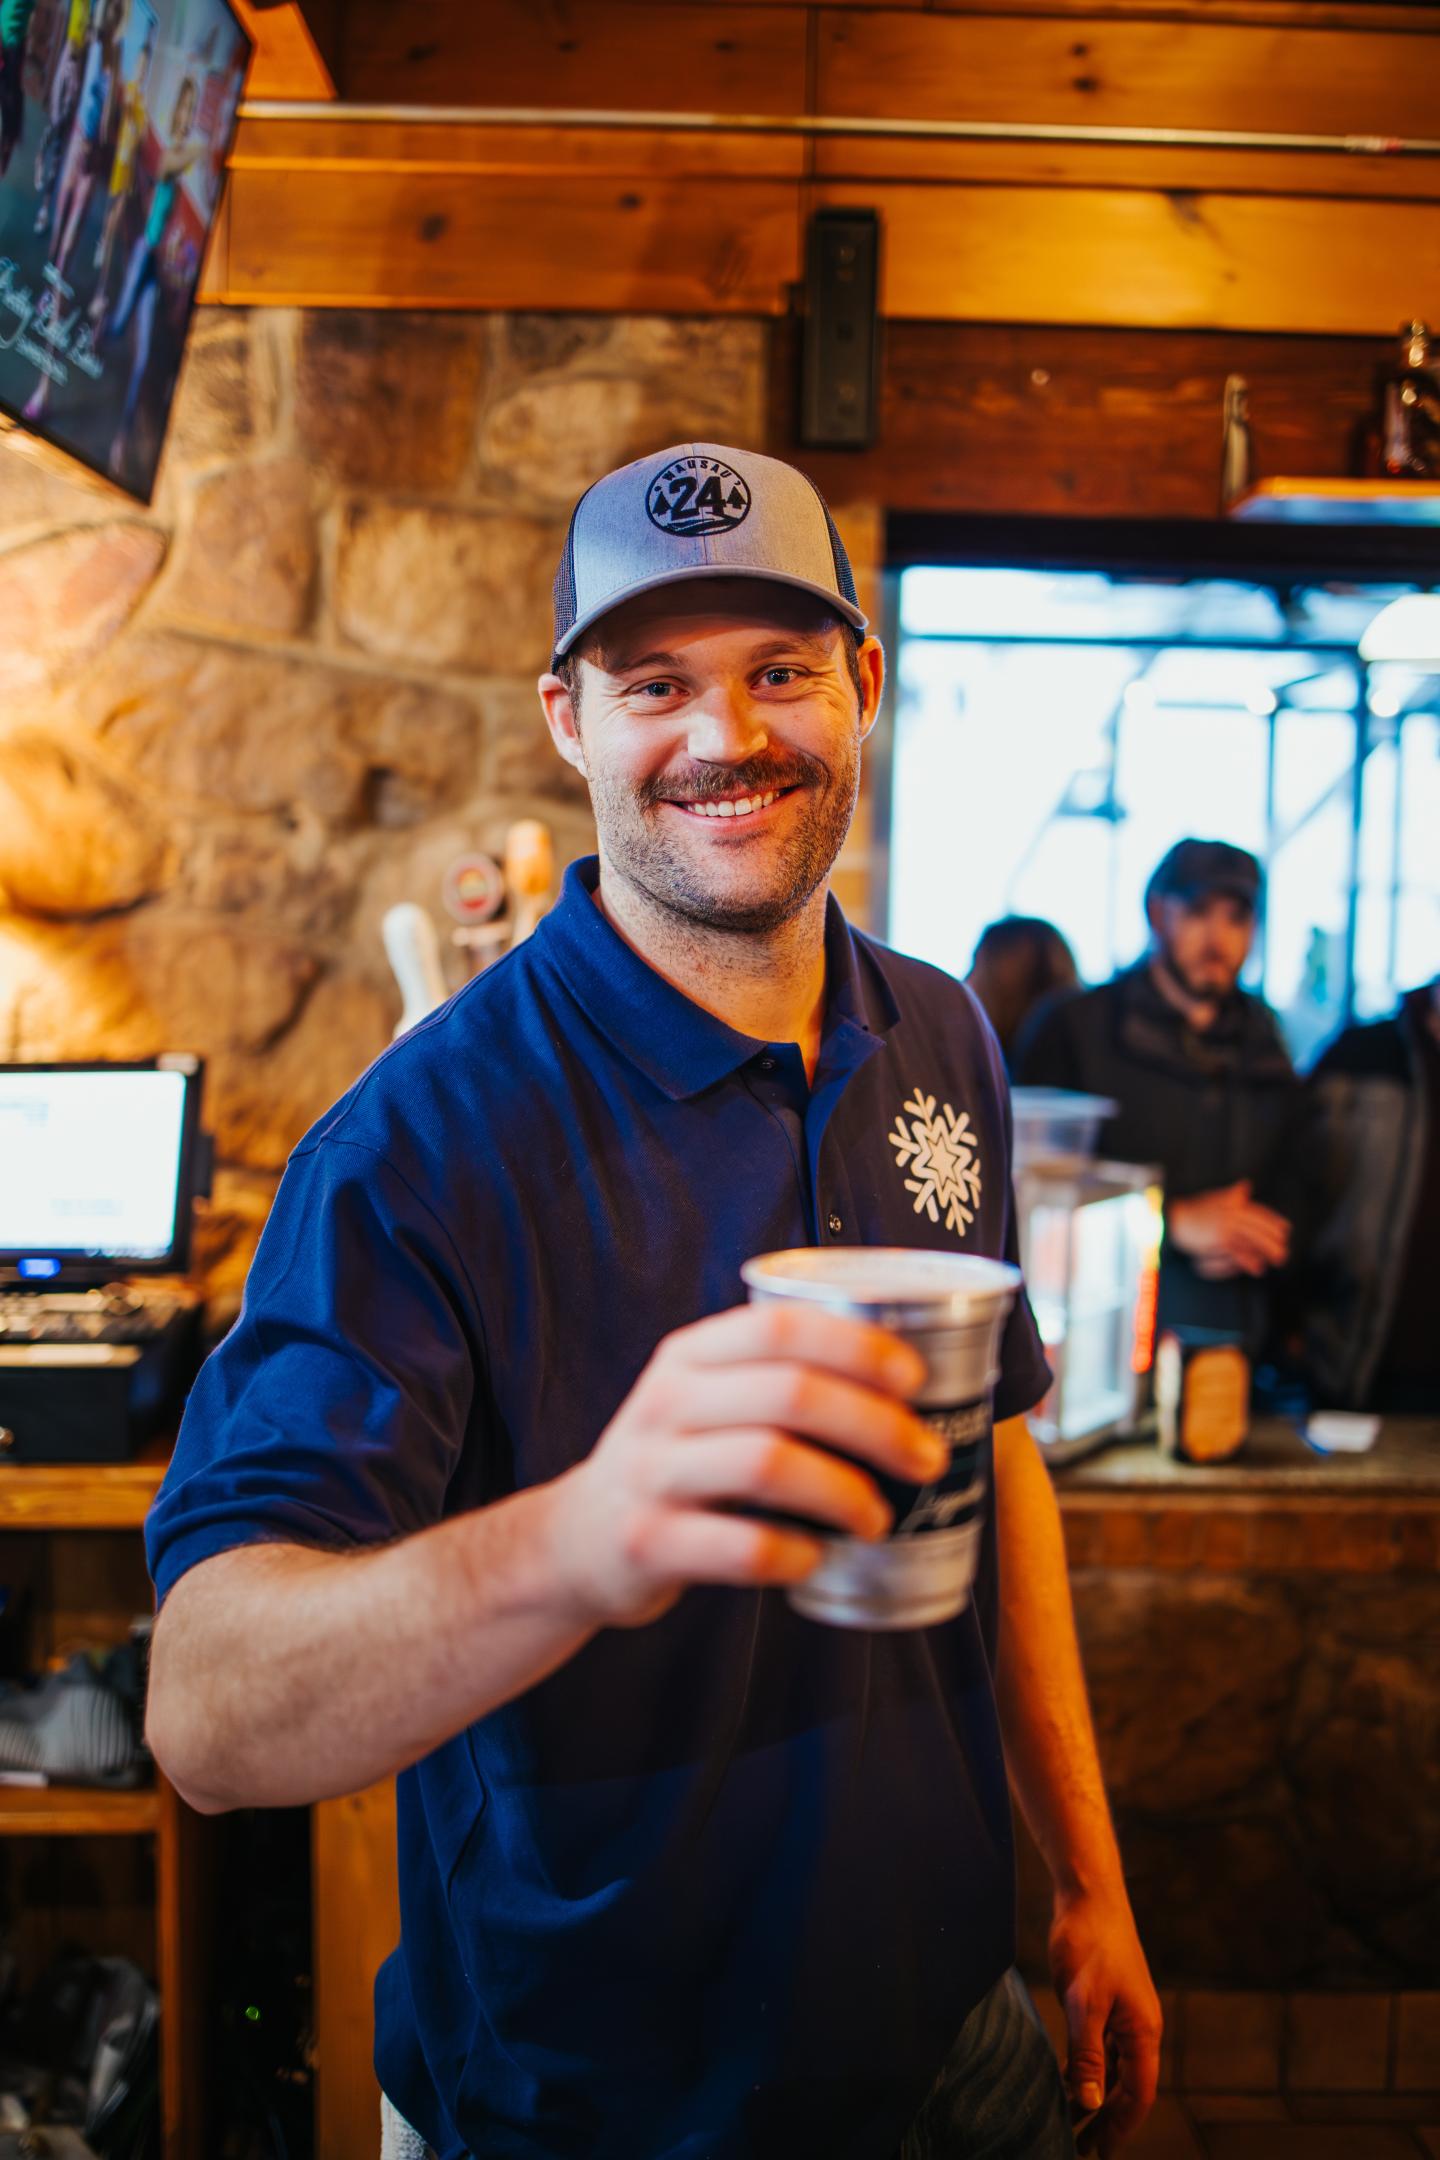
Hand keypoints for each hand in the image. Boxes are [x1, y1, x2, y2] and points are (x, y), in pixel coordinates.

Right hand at [549, 1302, 942, 1629]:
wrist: (576, 1541)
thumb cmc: (675, 1465)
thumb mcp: (703, 1401)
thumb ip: (775, 1381)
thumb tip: (910, 1390)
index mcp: (688, 1356)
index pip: (779, 1327)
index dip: (857, 1346)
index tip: (915, 1379)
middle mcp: (665, 1403)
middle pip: (790, 1393)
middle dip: (875, 1424)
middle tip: (925, 1458)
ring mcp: (651, 1473)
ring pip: (767, 1463)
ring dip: (843, 1491)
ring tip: (878, 1516)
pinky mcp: (646, 1543)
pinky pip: (738, 1547)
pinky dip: (794, 1554)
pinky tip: (818, 1559)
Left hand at [1049, 1887, 1161, 2155]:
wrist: (1088, 1893)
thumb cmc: (1089, 1943)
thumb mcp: (1083, 2002)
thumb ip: (1088, 2054)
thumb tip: (1092, 2104)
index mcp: (1143, 2031)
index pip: (1138, 2094)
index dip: (1120, 2127)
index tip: (1098, 2153)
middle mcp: (1139, 2027)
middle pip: (1128, 2087)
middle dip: (1107, 2120)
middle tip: (1080, 2149)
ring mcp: (1124, 2013)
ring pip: (1114, 2068)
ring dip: (1095, 2096)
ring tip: (1069, 2124)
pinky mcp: (1107, 2001)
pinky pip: (1102, 2048)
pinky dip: (1088, 2069)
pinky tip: (1066, 2080)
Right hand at [1166, 1180, 1290, 1278]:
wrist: (1174, 1219)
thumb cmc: (1194, 1210)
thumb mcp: (1215, 1198)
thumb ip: (1231, 1194)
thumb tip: (1246, 1184)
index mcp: (1233, 1203)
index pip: (1259, 1212)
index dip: (1273, 1221)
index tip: (1285, 1229)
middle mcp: (1232, 1213)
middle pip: (1260, 1227)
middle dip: (1274, 1239)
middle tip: (1284, 1250)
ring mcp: (1226, 1226)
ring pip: (1253, 1239)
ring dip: (1268, 1250)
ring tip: (1279, 1259)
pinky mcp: (1219, 1240)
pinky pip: (1239, 1251)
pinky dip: (1250, 1260)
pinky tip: (1258, 1267)